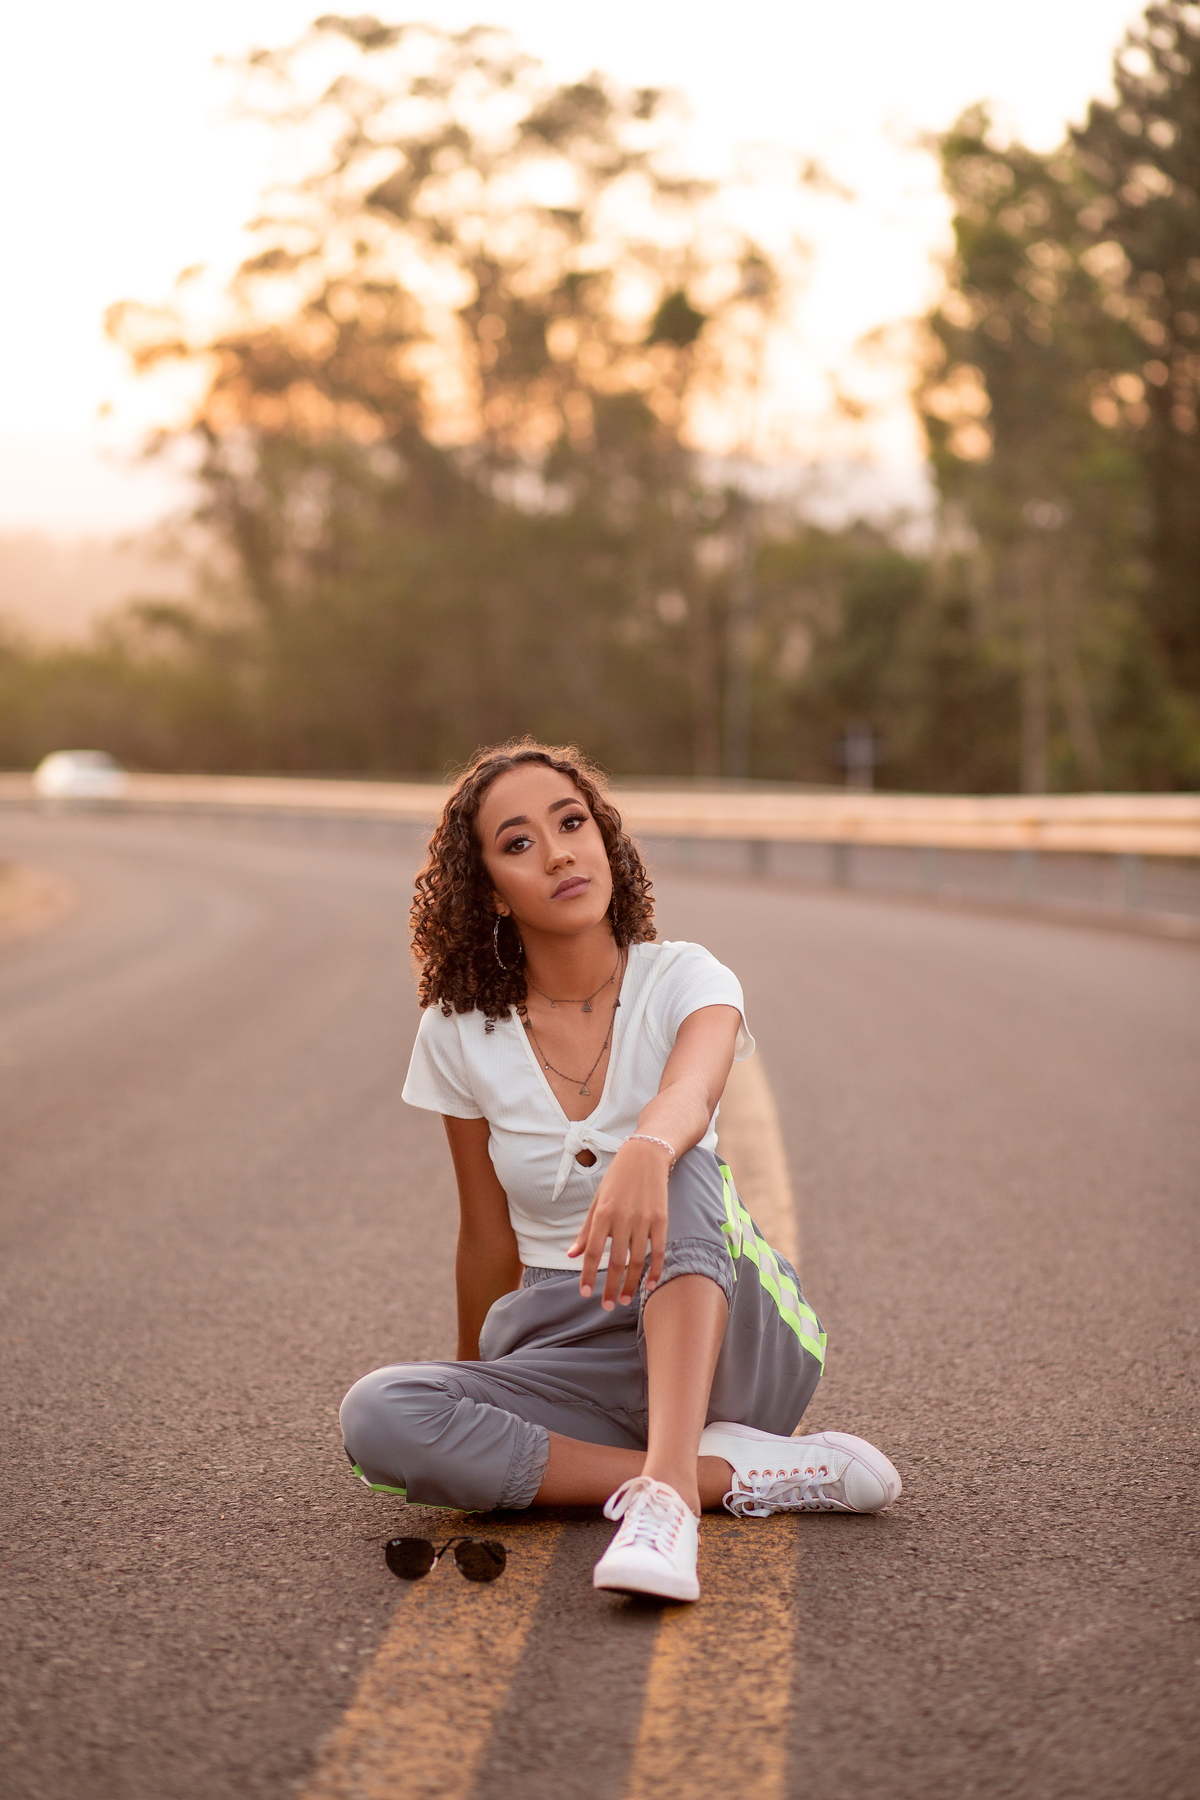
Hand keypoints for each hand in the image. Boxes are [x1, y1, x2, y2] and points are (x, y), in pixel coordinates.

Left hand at [567, 1138, 670, 1308]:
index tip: (585, 1293)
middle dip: (610, 1287)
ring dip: (631, 1284)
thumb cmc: (617, 1179)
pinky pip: (659, 1251)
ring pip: (637, 1261)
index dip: (589, 1275)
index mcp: (603, 1214)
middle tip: (607, 1306)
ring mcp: (644, 1220)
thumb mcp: (597, 1201)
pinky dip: (655, 1271)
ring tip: (624, 1299)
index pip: (594, 1252)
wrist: (646, 1155)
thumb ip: (585, 1230)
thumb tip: (571, 1255)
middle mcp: (623, 1219)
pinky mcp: (661, 1220)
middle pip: (616, 1262)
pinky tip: (650, 1285)